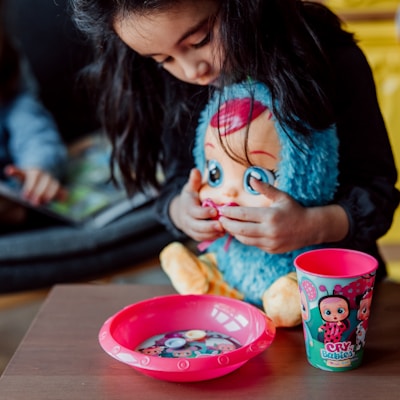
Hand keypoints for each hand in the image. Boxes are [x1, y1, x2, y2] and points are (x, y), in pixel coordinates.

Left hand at [4, 165, 66, 205]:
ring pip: (55, 186)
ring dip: (50, 194)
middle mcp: (47, 175)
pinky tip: (62, 200)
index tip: (25, 197)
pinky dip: (63, 194)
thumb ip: (16, 172)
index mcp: (36, 172)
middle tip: (34, 203)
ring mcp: (54, 181)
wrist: (44, 174)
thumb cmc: (30, 177)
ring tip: (44, 202)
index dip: (30, 187)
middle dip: (39, 193)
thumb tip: (8, 170)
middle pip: (45, 182)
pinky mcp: (60, 188)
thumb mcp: (22, 174)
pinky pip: (63, 190)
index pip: (34, 178)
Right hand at [169, 168, 224, 241]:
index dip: (204, 213)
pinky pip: (204, 238)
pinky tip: (223, 233)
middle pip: (197, 226)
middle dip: (209, 227)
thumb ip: (194, 181)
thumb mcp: (190, 188)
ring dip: (213, 233)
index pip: (194, 212)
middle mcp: (187, 220)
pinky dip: (213, 237)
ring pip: (201, 234)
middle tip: (221, 225)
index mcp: (187, 207)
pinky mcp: (196, 235)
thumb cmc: (190, 198)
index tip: (214, 211)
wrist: (181, 212)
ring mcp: (191, 229)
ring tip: (225, 229)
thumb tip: (195, 170)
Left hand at [218, 178, 347, 252]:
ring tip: (227, 225)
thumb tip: (250, 178)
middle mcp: (269, 231)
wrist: (310, 228)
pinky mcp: (270, 249)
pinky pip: (252, 244)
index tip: (221, 210)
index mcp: (270, 216)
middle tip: (219, 219)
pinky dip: (244, 238)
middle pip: (240, 229)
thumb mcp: (281, 196)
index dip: (230, 213)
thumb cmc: (294, 209)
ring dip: (233, 232)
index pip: (244, 215)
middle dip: (227, 224)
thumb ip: (265, 188)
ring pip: (244, 239)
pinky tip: (239, 231)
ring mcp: (270, 242)